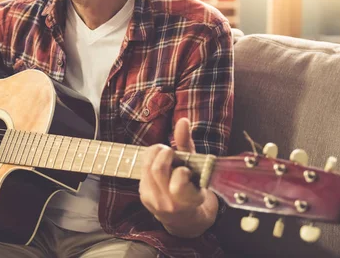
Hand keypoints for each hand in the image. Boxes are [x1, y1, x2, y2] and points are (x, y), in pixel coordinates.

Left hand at [139, 118, 216, 236]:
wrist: (185, 219)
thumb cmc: (194, 188)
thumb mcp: (197, 167)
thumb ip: (188, 144)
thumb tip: (182, 120)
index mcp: (189, 199)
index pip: (179, 180)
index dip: (182, 170)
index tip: (186, 171)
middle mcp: (170, 204)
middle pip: (158, 169)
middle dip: (164, 153)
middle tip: (170, 152)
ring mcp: (154, 202)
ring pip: (147, 169)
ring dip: (154, 155)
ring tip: (164, 155)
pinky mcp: (144, 197)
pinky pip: (142, 172)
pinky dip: (149, 162)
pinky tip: (158, 165)